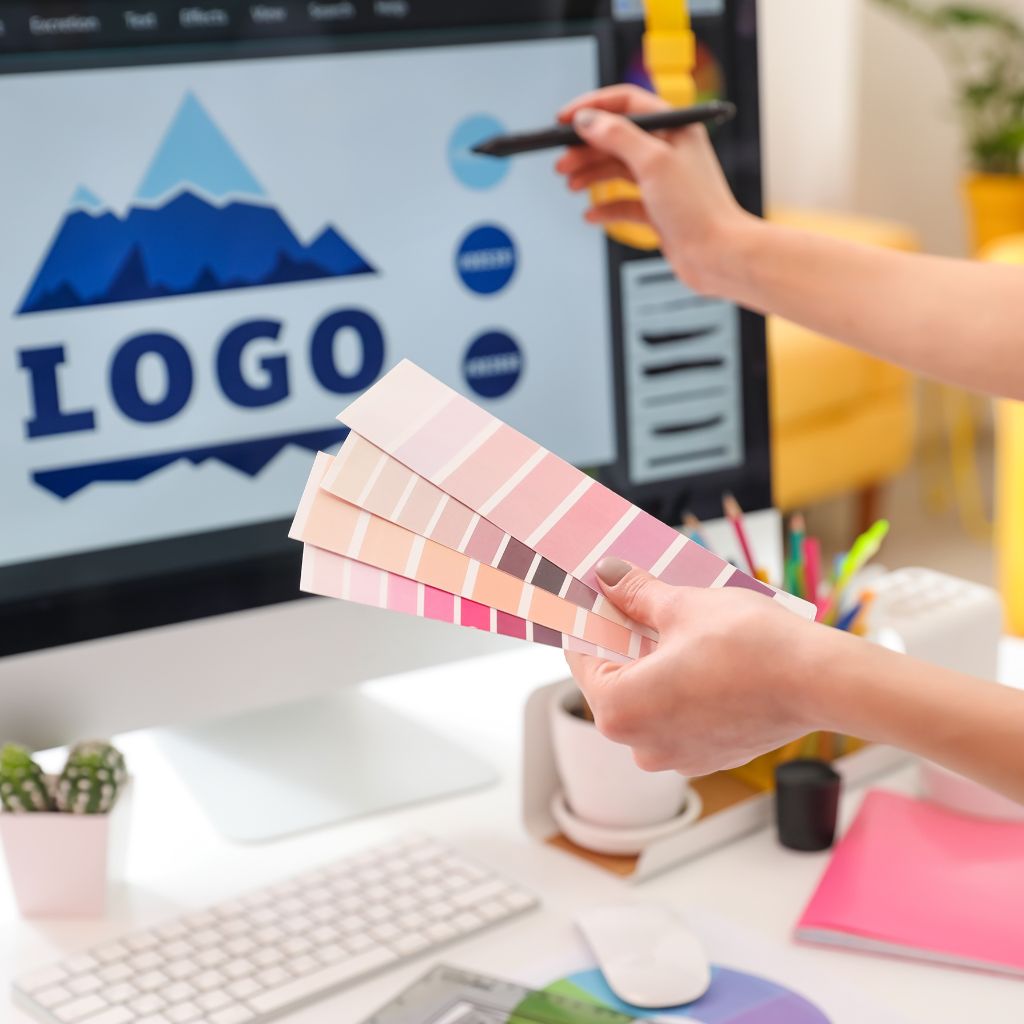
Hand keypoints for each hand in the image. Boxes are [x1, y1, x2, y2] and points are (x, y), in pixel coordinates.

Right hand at [555, 85, 750, 293]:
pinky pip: (624, 203)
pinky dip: (606, 207)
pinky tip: (591, 214)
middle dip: (585, 149)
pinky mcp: (657, 210)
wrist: (718, 255)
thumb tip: (587, 120)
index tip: (564, 120)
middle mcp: (668, 151)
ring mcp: (662, 181)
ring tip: (570, 185)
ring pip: (617, 171)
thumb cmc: (698, 208)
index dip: (592, 108)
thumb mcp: (653, 162)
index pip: (625, 104)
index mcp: (674, 128)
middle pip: (616, 139)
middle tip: (561, 162)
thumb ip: (617, 136)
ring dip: (590, 176)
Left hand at [565, 557, 833, 775]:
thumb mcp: (682, 606)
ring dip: (655, 663)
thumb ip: (636, 593)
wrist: (821, 682)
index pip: (583, 657)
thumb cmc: (751, 647)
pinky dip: (681, 688)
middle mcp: (641, 744)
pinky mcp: (710, 756)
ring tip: (673, 623)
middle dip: (624, 640)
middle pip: (615, 679)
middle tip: (635, 598)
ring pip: (649, 700)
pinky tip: (700, 654)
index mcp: (619, 709)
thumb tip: (610, 577)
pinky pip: (680, 716)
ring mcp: (677, 756)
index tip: (595, 595)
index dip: (591, 619)